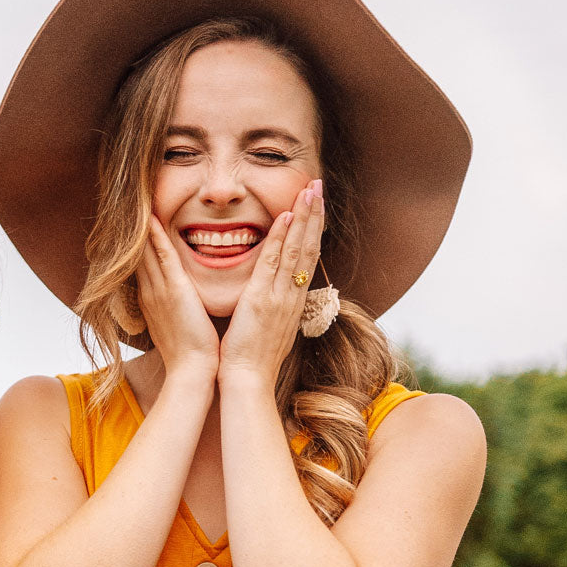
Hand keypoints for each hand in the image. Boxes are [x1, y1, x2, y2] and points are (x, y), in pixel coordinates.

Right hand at [137, 216, 218, 383]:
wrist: (192, 370)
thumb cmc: (191, 354)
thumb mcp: (177, 328)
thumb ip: (176, 311)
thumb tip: (182, 303)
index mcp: (151, 300)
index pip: (142, 265)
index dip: (138, 244)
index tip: (137, 225)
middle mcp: (150, 292)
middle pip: (138, 253)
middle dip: (135, 230)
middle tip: (131, 203)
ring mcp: (159, 290)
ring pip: (146, 250)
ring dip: (143, 226)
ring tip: (139, 201)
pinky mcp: (173, 289)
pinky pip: (162, 255)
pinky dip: (156, 236)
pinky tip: (153, 217)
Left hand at [218, 179, 324, 387]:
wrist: (248, 381)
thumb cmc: (253, 359)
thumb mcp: (270, 328)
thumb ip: (273, 308)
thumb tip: (273, 297)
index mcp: (293, 301)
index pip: (307, 258)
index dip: (312, 230)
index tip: (315, 205)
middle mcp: (292, 296)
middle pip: (309, 247)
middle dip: (314, 214)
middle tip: (318, 185)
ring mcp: (280, 297)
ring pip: (298, 250)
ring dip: (304, 218)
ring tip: (310, 190)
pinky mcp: (262, 300)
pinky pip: (274, 264)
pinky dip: (281, 239)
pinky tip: (286, 217)